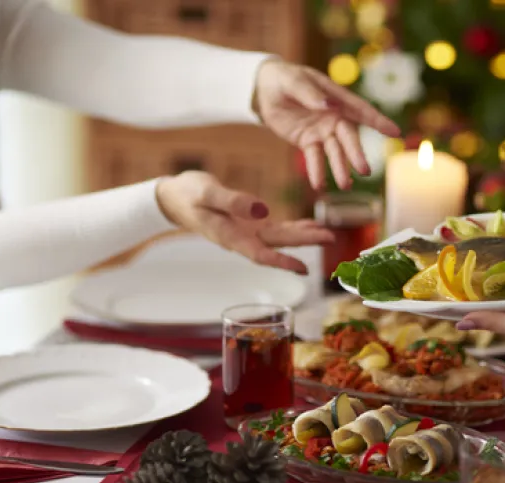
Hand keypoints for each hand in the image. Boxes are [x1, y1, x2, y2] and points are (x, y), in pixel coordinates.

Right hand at [155, 171, 333, 274]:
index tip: (304, 267)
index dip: (282, 261)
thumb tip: (263, 210)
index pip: (260, 254)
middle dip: (304, 243)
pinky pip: (276, 228)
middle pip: (277, 244)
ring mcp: (246, 232)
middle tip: (330, 239)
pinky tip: (310, 226)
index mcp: (229, 236)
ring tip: (327, 234)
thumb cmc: (187, 194)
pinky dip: (294, 227)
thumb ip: (233, 202)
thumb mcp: (206, 193)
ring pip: (280, 238)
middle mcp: (242, 239)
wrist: (174, 198)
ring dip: (304, 236)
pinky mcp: (249, 224)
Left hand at [254, 60, 400, 189]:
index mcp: (335, 97)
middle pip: (348, 137)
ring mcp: (322, 131)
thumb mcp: (292, 81)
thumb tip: (329, 106)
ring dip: (340, 168)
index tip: (395, 132)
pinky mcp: (308, 142)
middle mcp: (333, 116)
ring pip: (334, 152)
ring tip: (345, 186)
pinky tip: (319, 185)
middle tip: (365, 171)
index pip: (360, 109)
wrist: (264, 89)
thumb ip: (310, 93)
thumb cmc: (283, 79)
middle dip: (356, 154)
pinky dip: (317, 171)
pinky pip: (314, 158)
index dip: (378, 121)